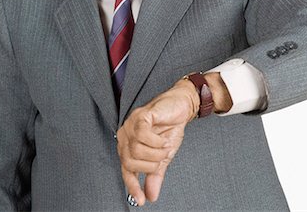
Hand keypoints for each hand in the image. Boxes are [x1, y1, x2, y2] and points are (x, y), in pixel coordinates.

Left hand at [117, 80, 198, 205]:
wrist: (181, 107)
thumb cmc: (170, 127)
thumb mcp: (164, 156)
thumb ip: (155, 174)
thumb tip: (151, 195)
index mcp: (129, 146)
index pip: (126, 170)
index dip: (132, 186)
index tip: (141, 200)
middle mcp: (126, 135)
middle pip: (130, 161)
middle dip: (151, 164)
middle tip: (163, 157)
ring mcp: (131, 125)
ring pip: (136, 150)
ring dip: (156, 152)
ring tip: (165, 146)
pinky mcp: (140, 116)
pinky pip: (142, 135)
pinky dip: (156, 142)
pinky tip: (163, 139)